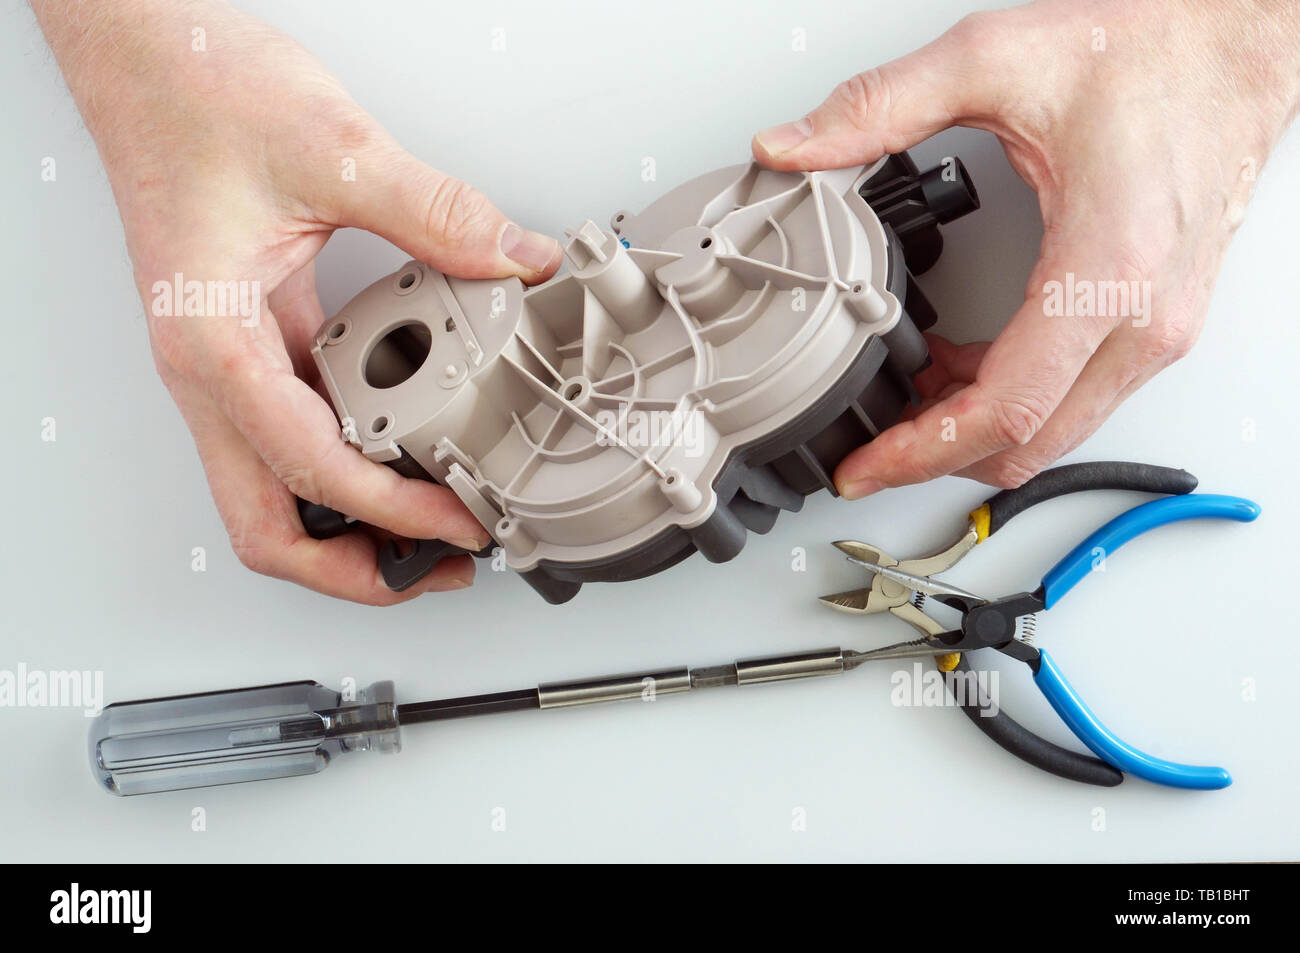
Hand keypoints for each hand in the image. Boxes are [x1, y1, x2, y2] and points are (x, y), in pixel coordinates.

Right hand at [33, 0, 560, 601]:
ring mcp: (230, 366)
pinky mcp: (254, 344)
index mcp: (215, 343)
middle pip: (265, 526)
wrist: (147, 54)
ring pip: (275, 491)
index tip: (459, 526)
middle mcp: (212, 372)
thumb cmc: (193, 91)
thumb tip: (515, 258)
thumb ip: (435, 212)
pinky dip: (349, 465)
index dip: (393, 514)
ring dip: (347, 527)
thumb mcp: (332, 147)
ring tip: (427, 528)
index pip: (310, 469)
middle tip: (432, 567)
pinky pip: (298, 434)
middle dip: (350, 569)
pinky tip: (407, 449)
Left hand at [753, 0, 1299, 495]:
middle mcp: (1145, 317)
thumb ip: (879, 107)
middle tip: (869, 450)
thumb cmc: (1152, 51)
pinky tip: (962, 368)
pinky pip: (1076, 397)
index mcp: (1108, 268)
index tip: (866, 468)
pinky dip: (1011, 402)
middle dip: (936, 458)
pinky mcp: (1159, 325)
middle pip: (1028, 443)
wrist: (1233, 45)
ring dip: (973, 432)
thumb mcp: (994, 61)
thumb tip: (794, 147)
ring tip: (905, 402)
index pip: (1006, 409)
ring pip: (1055, 431)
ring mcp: (1160, 329)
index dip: (922, 453)